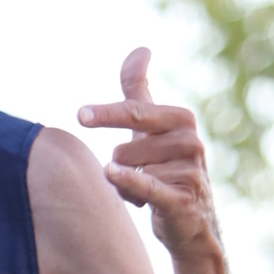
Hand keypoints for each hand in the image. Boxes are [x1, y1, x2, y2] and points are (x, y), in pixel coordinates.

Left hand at [78, 49, 221, 263]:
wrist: (192, 224)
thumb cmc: (166, 169)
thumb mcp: (153, 128)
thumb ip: (140, 91)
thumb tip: (141, 49)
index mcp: (181, 119)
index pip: (134, 112)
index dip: (106, 114)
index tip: (81, 115)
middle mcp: (190, 140)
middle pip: (123, 148)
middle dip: (119, 164)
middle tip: (136, 176)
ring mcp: (189, 169)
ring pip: (127, 171)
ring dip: (125, 187)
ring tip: (146, 194)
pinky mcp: (183, 198)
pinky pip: (146, 184)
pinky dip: (128, 180)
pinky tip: (111, 174)